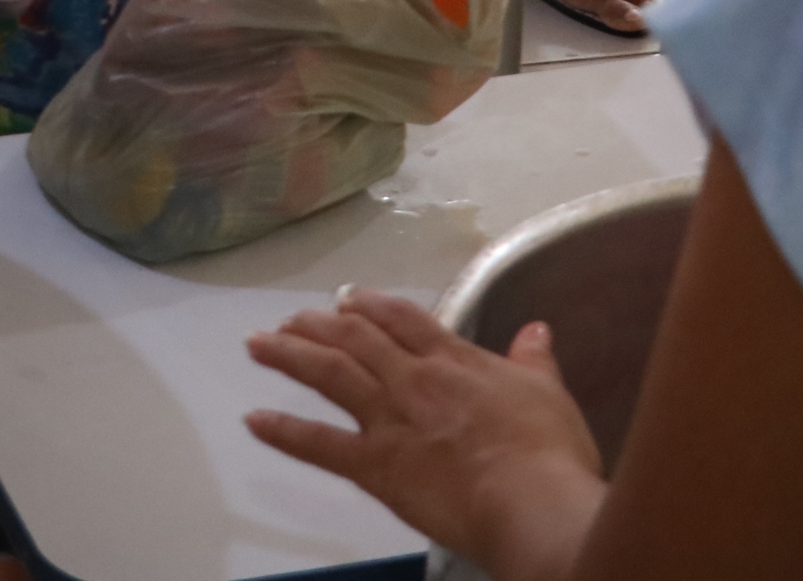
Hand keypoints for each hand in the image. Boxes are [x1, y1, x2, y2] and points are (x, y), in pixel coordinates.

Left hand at [246, 289, 605, 565]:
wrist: (531, 504)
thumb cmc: (548, 454)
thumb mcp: (549, 395)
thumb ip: (534, 362)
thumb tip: (536, 330)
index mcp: (454, 360)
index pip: (402, 318)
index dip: (370, 304)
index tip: (347, 298)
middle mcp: (412, 379)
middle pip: (355, 336)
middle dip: (319, 323)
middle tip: (292, 320)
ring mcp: (389, 419)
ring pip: (330, 373)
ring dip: (289, 355)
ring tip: (258, 344)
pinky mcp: (374, 465)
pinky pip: (319, 445)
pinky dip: (283, 431)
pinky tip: (254, 420)